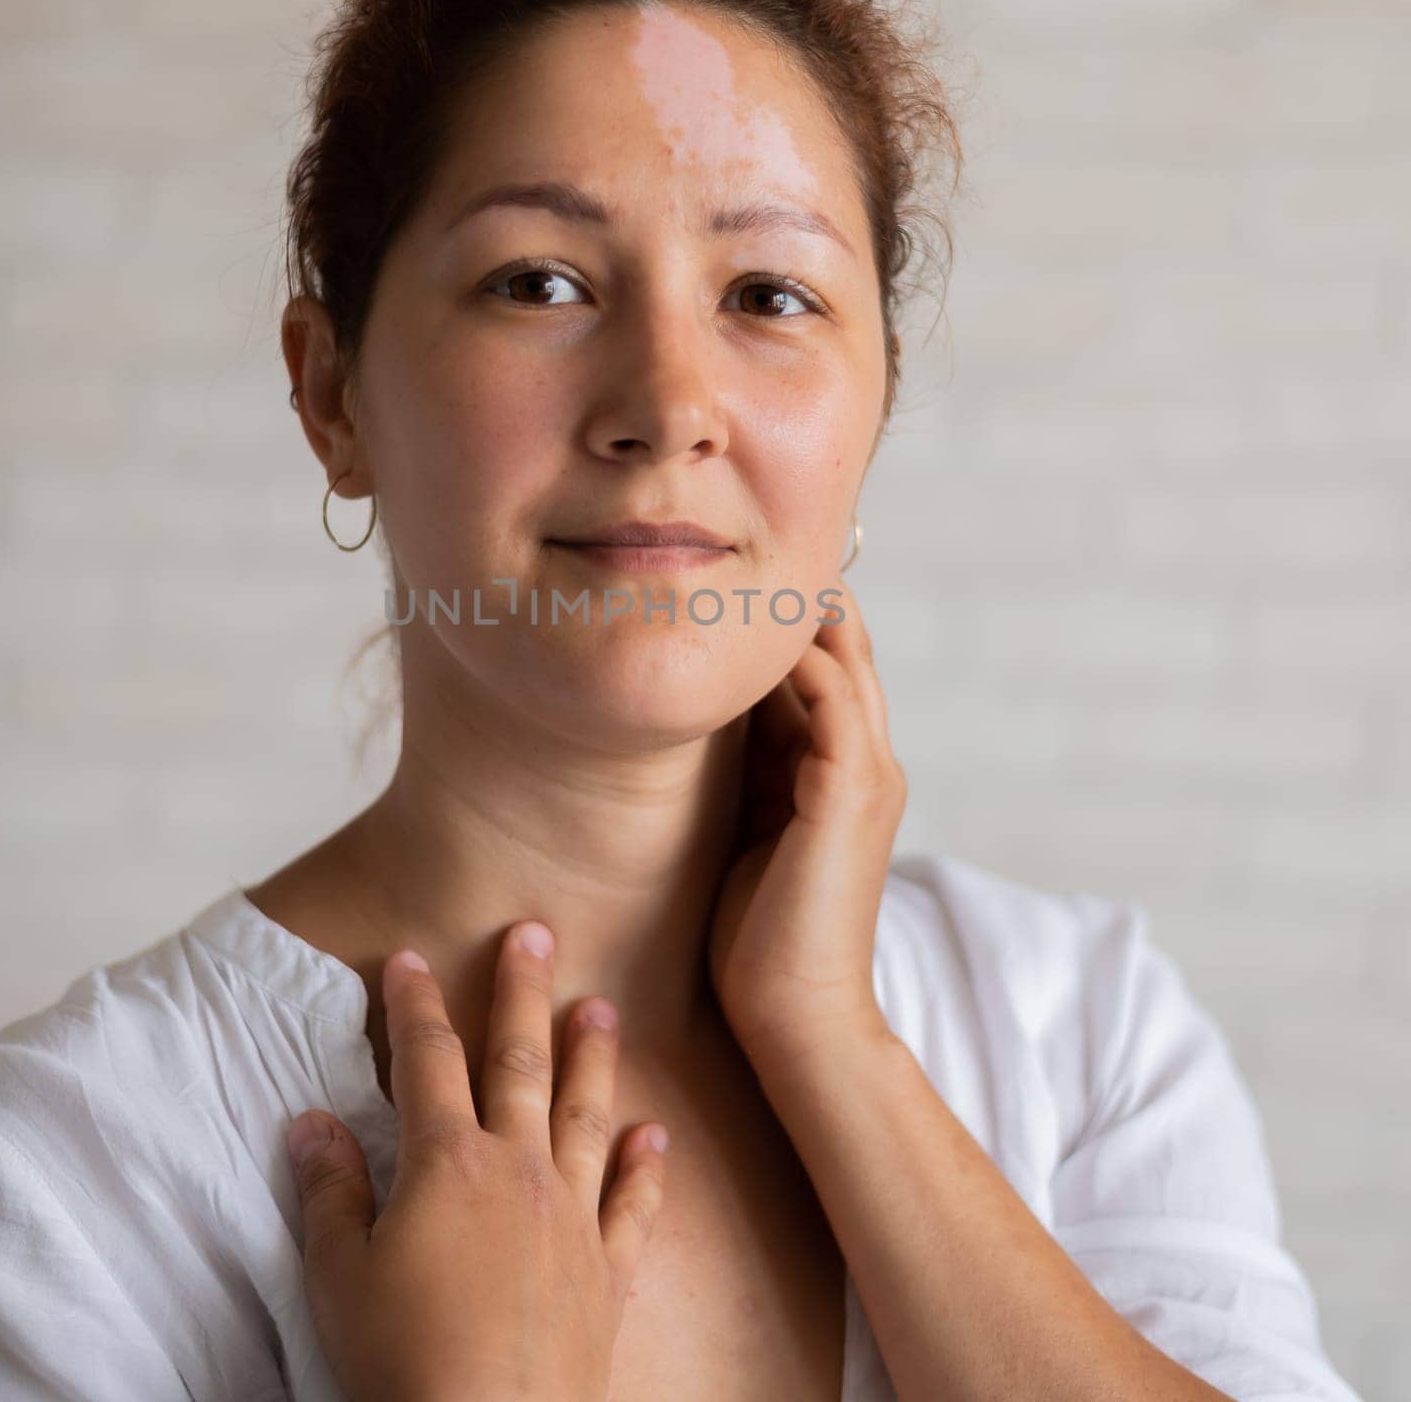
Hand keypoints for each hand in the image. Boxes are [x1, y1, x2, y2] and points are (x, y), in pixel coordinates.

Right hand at [284, 921, 669, 1401]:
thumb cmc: (402, 1359)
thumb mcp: (341, 1277)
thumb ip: (330, 1192)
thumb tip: (311, 1122)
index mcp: (448, 1163)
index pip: (426, 1061)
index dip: (415, 1005)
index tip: (410, 958)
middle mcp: (518, 1171)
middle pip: (519, 1061)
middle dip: (522, 992)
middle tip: (536, 933)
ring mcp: (571, 1217)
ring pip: (585, 1114)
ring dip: (593, 1057)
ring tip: (602, 1008)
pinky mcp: (607, 1271)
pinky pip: (633, 1206)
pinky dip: (646, 1168)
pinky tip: (657, 1135)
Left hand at [708, 583, 905, 1066]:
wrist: (796, 1022)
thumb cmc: (760, 939)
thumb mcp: (748, 832)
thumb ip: (745, 773)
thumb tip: (699, 722)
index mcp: (845, 772)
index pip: (824, 669)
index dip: (784, 622)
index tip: (724, 578)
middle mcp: (868, 763)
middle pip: (842, 649)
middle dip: (797, 597)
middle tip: (734, 545)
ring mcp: (866, 776)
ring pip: (841, 660)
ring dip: (796, 610)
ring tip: (740, 563)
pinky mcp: (848, 795)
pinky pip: (830, 701)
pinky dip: (795, 659)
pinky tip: (746, 632)